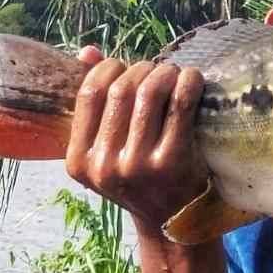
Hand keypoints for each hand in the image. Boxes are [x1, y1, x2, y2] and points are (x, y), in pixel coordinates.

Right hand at [65, 46, 209, 228]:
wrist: (174, 221)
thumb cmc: (140, 176)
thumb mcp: (107, 149)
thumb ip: (95, 103)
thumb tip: (87, 51)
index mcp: (79, 161)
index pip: (89, 94)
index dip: (110, 69)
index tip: (126, 68)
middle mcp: (105, 166)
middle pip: (121, 90)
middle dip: (142, 69)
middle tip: (158, 70)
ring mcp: (139, 165)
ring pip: (149, 92)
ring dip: (165, 72)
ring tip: (174, 73)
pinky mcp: (173, 161)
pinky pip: (180, 104)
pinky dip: (188, 82)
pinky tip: (193, 80)